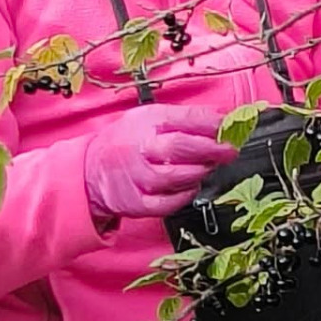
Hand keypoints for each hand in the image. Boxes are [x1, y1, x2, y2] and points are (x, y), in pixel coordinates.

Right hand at [83, 104, 235, 227]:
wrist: (91, 170)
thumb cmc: (127, 142)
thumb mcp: (151, 118)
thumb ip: (186, 118)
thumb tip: (223, 118)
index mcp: (146, 122)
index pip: (183, 119)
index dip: (210, 124)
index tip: (229, 126)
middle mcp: (139, 149)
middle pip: (179, 147)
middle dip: (211, 149)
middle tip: (229, 150)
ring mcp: (137, 178)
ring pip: (176, 177)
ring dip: (199, 172)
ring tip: (208, 167)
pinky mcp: (137, 203)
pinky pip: (168, 203)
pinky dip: (185, 195)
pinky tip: (190, 186)